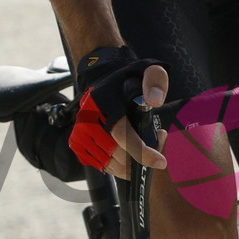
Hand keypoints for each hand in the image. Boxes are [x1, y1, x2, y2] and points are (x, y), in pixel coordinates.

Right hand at [70, 45, 168, 173]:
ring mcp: (80, 133)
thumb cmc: (128, 79)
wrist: (101, 80)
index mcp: (103, 101)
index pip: (122, 134)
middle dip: (142, 157)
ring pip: (110, 164)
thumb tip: (155, 101)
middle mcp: (87, 119)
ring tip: (144, 148)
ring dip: (132, 164)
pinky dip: (119, 167)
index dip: (142, 152)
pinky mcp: (77, 143)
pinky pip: (102, 165)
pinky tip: (129, 154)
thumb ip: (155, 81)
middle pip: (118, 154)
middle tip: (156, 143)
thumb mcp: (148, 71)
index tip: (161, 162)